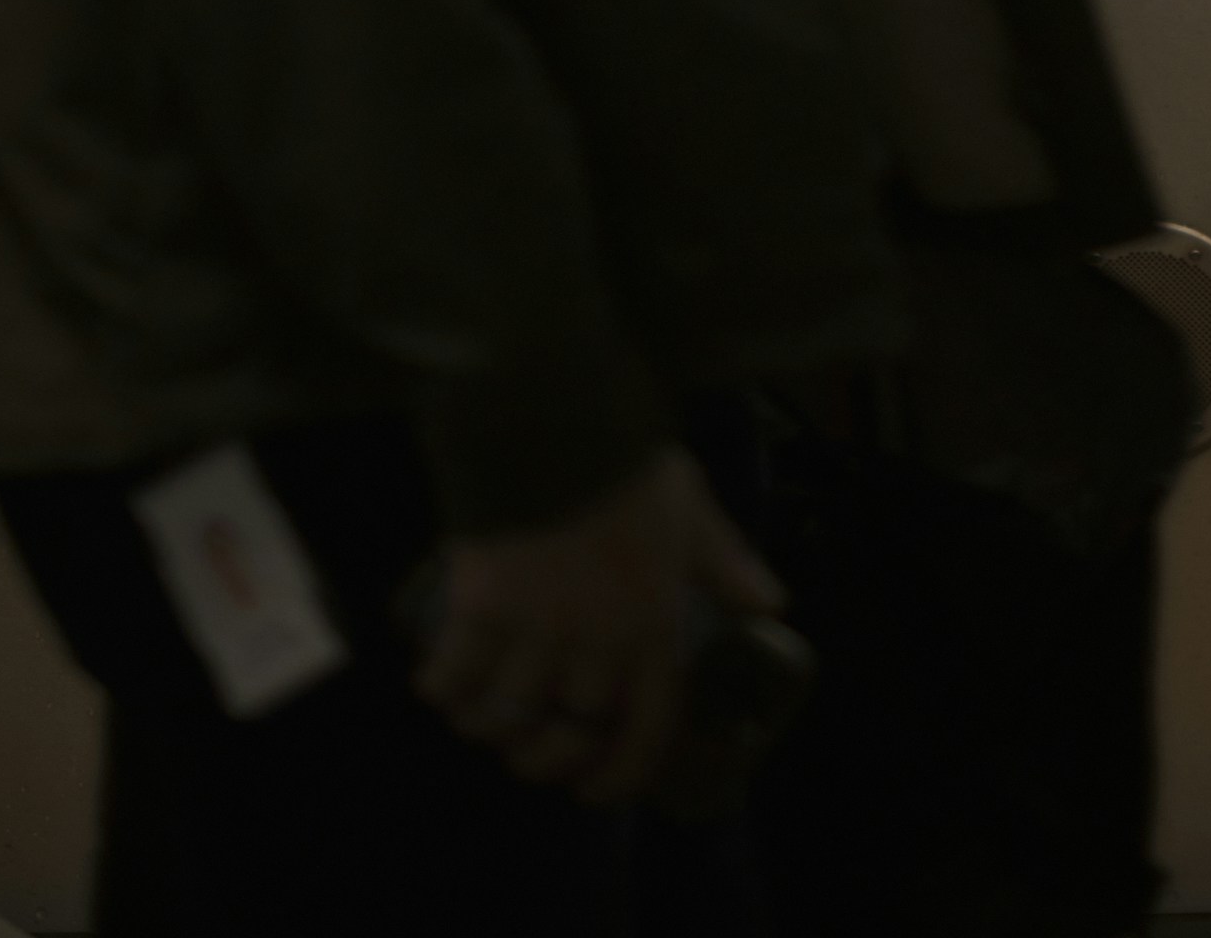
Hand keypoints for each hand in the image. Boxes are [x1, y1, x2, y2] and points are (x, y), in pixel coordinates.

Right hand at [414, 444, 782, 803]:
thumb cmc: (627, 463)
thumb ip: (725, 561)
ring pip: (504, 717)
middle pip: (566, 734)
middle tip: (530, 748)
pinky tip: (439, 684)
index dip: (621, 774)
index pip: (646, 728)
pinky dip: (443, 689)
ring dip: (488, 727)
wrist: (557, 420)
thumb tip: (771, 605)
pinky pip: (453, 677)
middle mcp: (596, 644)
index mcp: (652, 625)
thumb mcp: (690, 508)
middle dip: (545, 756)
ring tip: (481, 716)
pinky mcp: (480, 610)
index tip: (595, 790)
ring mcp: (535, 632)